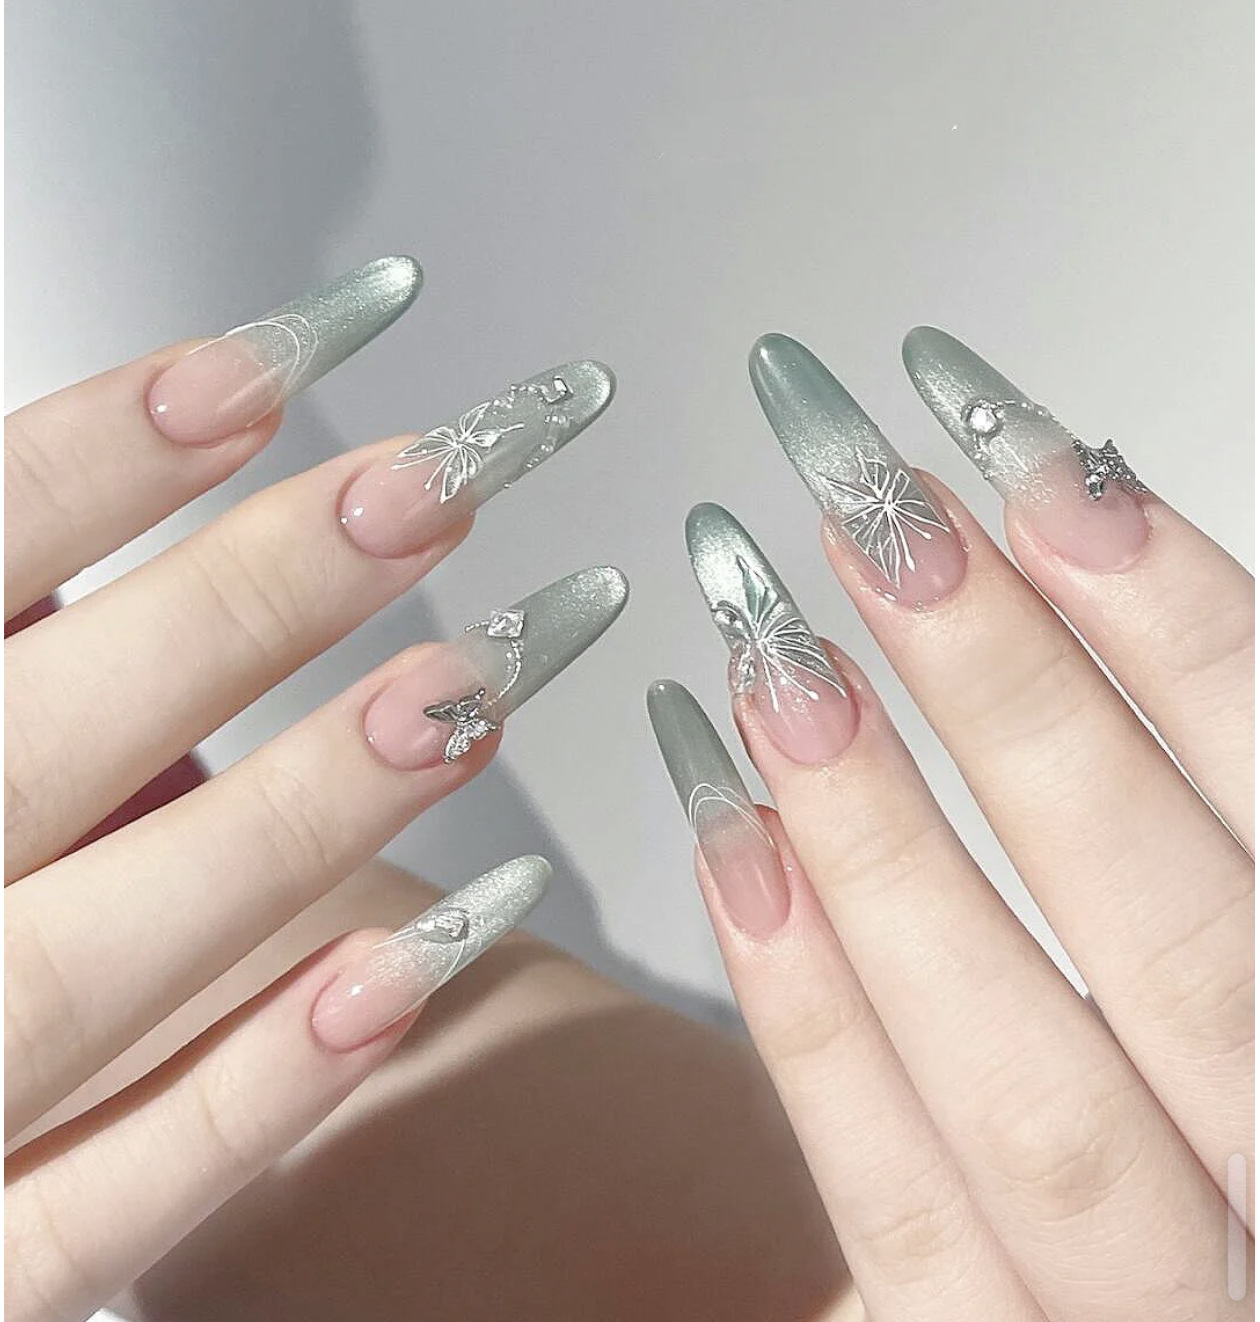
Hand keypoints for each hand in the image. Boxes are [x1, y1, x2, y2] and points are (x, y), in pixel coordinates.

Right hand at [4, 258, 626, 1321]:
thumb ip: (14, 599)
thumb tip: (180, 419)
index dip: (97, 458)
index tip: (269, 363)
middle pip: (43, 743)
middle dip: (245, 603)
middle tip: (436, 483)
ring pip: (101, 959)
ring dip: (306, 812)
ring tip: (475, 685)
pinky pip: (119, 1199)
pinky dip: (270, 1083)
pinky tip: (420, 959)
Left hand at [650, 330, 1252, 1319]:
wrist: (1172, 1294)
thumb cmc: (1217, 1094)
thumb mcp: (1236, 947)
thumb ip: (1183, 812)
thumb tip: (1080, 534)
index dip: (1176, 614)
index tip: (1021, 452)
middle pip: (1180, 936)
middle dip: (1017, 695)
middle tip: (867, 506)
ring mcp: (1155, 1310)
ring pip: (1032, 1085)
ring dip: (890, 843)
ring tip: (769, 648)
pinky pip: (902, 1208)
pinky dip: (810, 1014)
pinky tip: (728, 839)